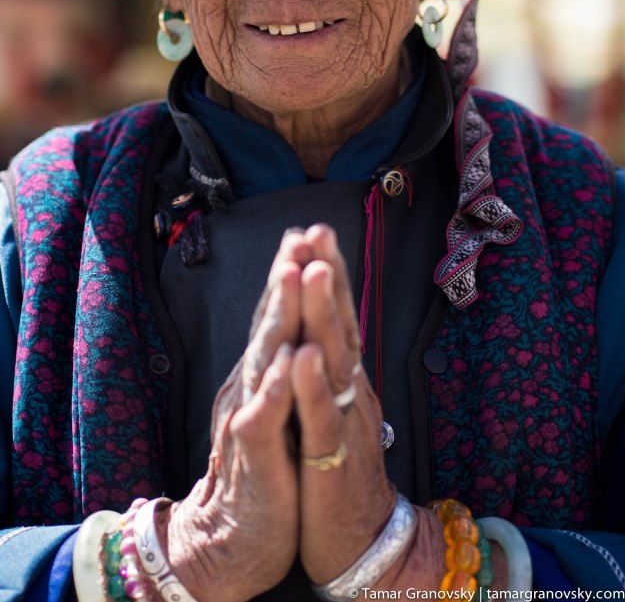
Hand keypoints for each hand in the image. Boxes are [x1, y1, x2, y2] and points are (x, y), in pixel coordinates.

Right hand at [160, 258, 301, 601]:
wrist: (234, 535)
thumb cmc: (268, 462)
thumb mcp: (280, 403)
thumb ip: (285, 360)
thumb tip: (302, 316)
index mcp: (266, 372)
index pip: (281, 314)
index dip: (296, 272)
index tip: (313, 230)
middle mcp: (253, 385)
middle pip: (271, 322)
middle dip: (287, 275)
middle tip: (301, 235)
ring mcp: (249, 417)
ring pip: (265, 358)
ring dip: (279, 315)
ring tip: (293, 273)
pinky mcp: (252, 457)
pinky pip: (264, 420)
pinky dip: (276, 389)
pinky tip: (288, 361)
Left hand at [290, 225, 395, 584]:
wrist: (364, 541)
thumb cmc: (341, 468)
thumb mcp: (336, 408)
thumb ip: (332, 366)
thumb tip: (325, 323)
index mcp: (344, 378)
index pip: (335, 315)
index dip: (326, 272)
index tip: (311, 230)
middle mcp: (349, 390)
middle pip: (339, 324)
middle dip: (329, 275)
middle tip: (318, 230)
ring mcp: (344, 421)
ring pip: (334, 361)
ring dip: (324, 315)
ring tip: (316, 271)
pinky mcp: (332, 460)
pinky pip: (321, 419)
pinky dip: (313, 387)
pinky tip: (304, 357)